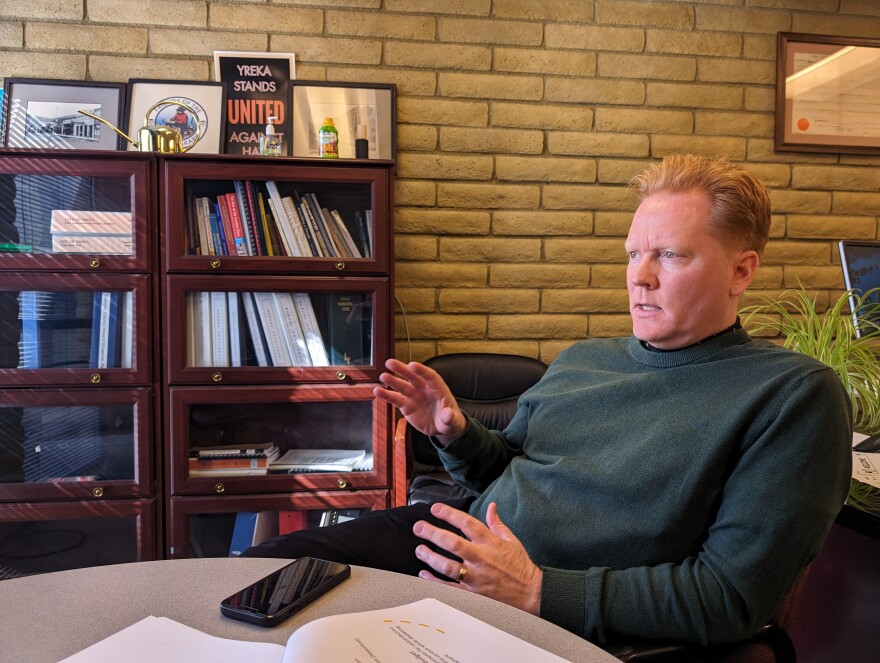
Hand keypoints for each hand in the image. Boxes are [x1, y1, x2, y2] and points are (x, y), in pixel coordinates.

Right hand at [373, 359, 467, 444]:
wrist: (442, 428)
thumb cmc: (450, 420)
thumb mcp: (453, 421)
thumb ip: (450, 417)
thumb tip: (448, 414)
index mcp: (438, 389)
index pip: (430, 376)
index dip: (421, 370)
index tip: (412, 365)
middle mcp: (424, 389)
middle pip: (413, 377)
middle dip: (402, 369)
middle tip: (390, 362)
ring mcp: (414, 396)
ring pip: (402, 386)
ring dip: (392, 381)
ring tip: (382, 376)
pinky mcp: (406, 405)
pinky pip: (395, 399)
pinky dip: (387, 395)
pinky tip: (377, 391)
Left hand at [412, 502, 541, 614]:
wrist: (531, 594)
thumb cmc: (520, 566)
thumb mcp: (512, 540)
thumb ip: (497, 523)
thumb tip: (491, 506)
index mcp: (491, 543)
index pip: (467, 524)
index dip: (450, 514)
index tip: (435, 508)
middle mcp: (482, 559)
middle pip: (453, 544)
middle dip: (433, 533)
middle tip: (419, 527)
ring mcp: (476, 577)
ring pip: (448, 567)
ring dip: (431, 558)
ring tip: (419, 550)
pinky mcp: (473, 594)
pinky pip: (450, 588)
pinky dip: (435, 581)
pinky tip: (424, 574)